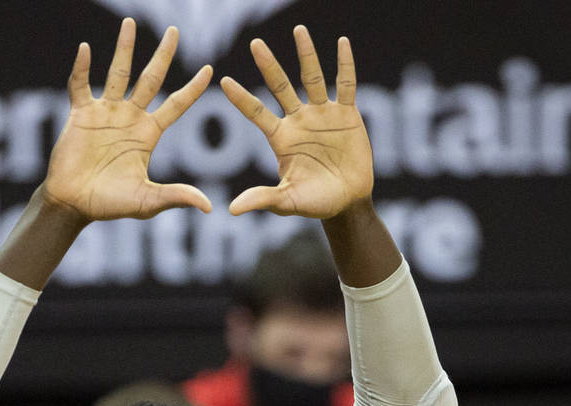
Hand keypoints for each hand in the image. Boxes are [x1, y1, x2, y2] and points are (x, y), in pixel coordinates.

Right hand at [44, 18, 212, 221]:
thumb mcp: (148, 201)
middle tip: (174, 31)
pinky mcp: (81, 113)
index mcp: (148, 135)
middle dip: (163, 56)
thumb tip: (208, 208)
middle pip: (150, 79)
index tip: (210, 69)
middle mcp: (130, 118)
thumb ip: (176, 197)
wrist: (75, 204)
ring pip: (118, 73)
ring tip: (130, 23)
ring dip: (124, 49)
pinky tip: (85, 49)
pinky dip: (82, 68)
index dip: (192, 89)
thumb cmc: (111, 205)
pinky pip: (80, 84)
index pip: (176, 105)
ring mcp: (105, 112)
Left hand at [221, 25, 373, 218]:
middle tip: (255, 43)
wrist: (348, 203)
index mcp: (281, 138)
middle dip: (269, 65)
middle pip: (280, 86)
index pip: (257, 113)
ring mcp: (322, 114)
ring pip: (312, 78)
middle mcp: (299, 120)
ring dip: (306, 54)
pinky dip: (344, 65)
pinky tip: (342, 43)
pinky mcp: (346, 114)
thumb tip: (232, 209)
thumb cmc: (315, 203)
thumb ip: (263, 199)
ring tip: (299, 30)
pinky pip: (345, 85)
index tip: (223, 81)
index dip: (241, 99)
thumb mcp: (287, 202)